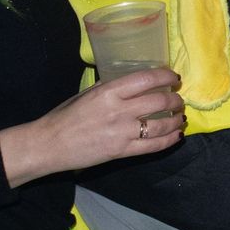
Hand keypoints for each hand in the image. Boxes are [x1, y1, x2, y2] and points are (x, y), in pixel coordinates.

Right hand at [0, 68, 185, 186]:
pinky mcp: (122, 151)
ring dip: (175, 120)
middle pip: (159, 102)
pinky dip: (169, 140)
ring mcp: (122, 132)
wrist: (50, 144)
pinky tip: (176, 135)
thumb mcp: (88, 92)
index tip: (174, 78)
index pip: (147, 79)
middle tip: (178, 99)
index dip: (166, 77)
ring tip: (180, 117)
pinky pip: (153, 146)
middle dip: (175, 100)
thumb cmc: (66, 115)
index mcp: (109, 91)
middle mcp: (119, 110)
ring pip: (160, 125)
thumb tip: (135, 83)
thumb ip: (113, 87)